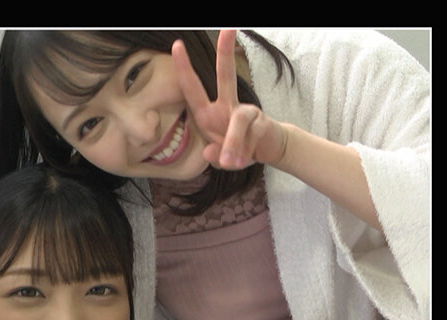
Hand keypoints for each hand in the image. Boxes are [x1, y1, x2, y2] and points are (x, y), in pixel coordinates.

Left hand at [172, 30, 287, 170]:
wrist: (269, 151)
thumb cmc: (239, 150)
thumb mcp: (222, 160)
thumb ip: (215, 158)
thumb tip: (212, 152)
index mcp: (208, 113)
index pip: (193, 88)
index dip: (185, 69)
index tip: (177, 46)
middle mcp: (226, 106)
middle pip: (226, 75)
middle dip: (225, 52)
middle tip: (227, 29)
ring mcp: (246, 111)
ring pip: (238, 122)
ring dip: (234, 145)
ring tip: (232, 162)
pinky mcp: (262, 122)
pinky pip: (251, 138)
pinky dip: (245, 152)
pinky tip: (245, 159)